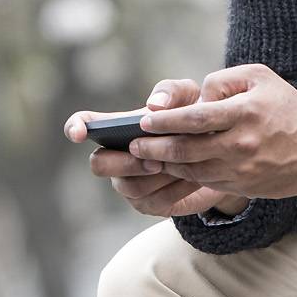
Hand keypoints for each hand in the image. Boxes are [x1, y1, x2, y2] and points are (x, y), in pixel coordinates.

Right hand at [65, 79, 249, 218]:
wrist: (221, 152)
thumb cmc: (195, 118)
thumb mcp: (189, 97)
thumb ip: (171, 92)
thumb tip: (154, 105)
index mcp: (118, 128)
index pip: (86, 125)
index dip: (75, 127)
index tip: (78, 133)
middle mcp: (117, 157)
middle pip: (99, 164)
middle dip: (123, 163)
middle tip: (154, 159)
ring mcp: (130, 183)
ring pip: (129, 187)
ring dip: (156, 177)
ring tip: (183, 165)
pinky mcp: (150, 204)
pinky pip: (154, 202)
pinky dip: (175, 189)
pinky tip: (194, 178)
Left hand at [126, 64, 296, 199]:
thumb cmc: (286, 104)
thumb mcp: (259, 77)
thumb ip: (223, 80)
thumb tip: (197, 98)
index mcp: (244, 113)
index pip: (195, 119)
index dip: (165, 121)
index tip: (144, 120)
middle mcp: (242, 143)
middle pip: (188, 149)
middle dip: (155, 148)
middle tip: (133, 145)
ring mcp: (244, 168)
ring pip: (194, 170)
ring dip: (166, 164)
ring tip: (147, 156)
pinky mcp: (246, 185)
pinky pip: (208, 182)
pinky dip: (186, 175)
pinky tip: (173, 166)